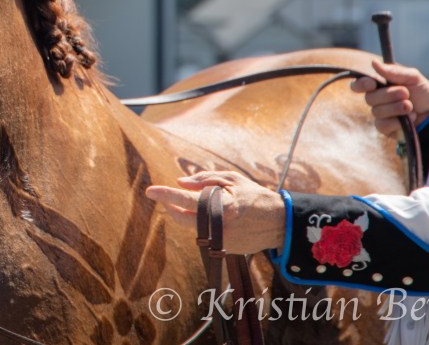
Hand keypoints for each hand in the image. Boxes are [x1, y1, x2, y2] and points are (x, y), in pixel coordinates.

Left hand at [146, 170, 285, 254]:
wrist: (278, 223)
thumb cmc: (254, 195)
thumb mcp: (232, 179)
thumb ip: (205, 179)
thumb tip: (180, 182)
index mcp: (221, 205)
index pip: (187, 200)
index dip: (167, 195)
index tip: (150, 190)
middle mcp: (218, 226)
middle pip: (182, 218)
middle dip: (171, 206)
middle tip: (166, 196)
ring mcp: (220, 240)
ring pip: (192, 226)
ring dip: (189, 214)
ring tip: (202, 202)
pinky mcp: (223, 249)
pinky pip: (204, 234)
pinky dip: (203, 223)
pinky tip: (218, 216)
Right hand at [350, 59, 428, 138]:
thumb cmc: (425, 94)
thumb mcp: (413, 78)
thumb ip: (394, 71)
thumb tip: (373, 63)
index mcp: (380, 86)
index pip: (359, 85)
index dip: (360, 84)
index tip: (372, 83)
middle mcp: (377, 100)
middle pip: (369, 98)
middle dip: (389, 95)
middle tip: (406, 93)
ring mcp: (381, 115)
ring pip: (377, 111)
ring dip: (396, 108)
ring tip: (411, 107)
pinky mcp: (386, 129)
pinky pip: (383, 125)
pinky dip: (397, 121)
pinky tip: (409, 119)